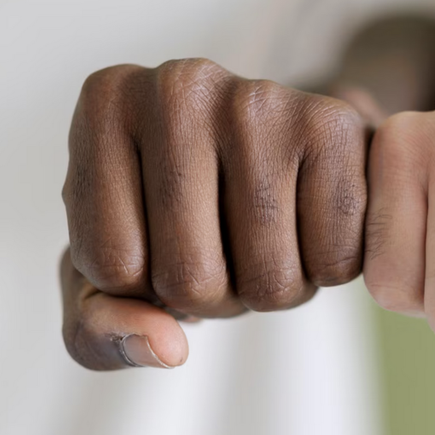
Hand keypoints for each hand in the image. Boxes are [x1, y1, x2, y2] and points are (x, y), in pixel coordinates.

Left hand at [61, 59, 369, 369]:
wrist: (283, 150)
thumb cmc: (180, 215)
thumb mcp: (112, 278)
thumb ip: (99, 331)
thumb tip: (166, 349)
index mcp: (105, 104)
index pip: (112, 266)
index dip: (143, 286)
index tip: (162, 241)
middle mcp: (177, 85)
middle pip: (190, 277)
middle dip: (213, 298)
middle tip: (224, 251)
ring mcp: (262, 99)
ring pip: (268, 280)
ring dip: (272, 292)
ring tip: (267, 239)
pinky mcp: (335, 125)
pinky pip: (334, 261)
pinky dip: (327, 270)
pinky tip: (312, 224)